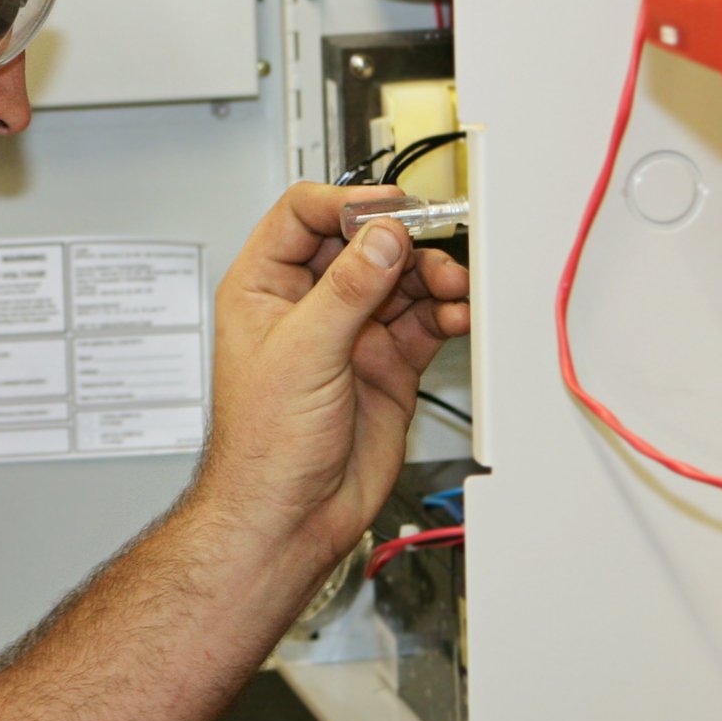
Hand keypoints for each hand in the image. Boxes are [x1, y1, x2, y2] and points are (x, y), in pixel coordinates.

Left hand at [199, 184, 471, 564]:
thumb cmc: (263, 447)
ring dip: (430, 276)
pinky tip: (458, 314)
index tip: (388, 207)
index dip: (346, 203)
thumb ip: (347, 290)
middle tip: (433, 243)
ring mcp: (351, 333)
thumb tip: (380, 237)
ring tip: (452, 286)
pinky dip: (446, 312)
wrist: (291, 517)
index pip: (303, 215)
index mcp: (264, 288)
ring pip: (399, 280)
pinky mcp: (387, 363)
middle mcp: (309, 304)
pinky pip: (424, 320)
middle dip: (401, 240)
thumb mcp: (302, 354)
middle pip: (361, 243)